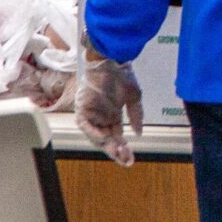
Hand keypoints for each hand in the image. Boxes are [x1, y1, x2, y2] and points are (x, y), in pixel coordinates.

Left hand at [68, 36, 143, 166]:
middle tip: (126, 160)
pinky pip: (86, 125)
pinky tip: (104, 140)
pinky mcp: (82, 109)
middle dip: (116, 151)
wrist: (112, 61)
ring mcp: (91, 113)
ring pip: (96, 135)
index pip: (116, 136)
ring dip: (106, 145)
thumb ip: (136, 116)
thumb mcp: (134, 97)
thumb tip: (138, 133)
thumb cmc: (122, 76)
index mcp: (112, 114)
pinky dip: (93, 133)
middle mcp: (101, 117)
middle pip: (107, 139)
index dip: (123, 148)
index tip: (131, 158)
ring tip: (118, 153)